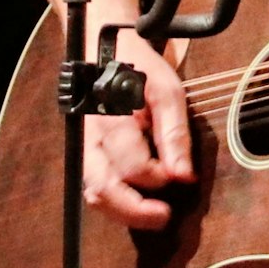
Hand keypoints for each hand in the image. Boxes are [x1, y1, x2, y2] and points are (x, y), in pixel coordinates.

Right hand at [81, 31, 195, 229]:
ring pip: (94, 193)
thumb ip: (174, 135)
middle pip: (104, 190)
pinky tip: (137, 203)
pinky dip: (114, 202)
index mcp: (112, 121)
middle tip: (165, 217)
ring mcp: (84, 147)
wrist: (104, 49)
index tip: (182, 176)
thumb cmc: (139, 69)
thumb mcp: (167, 92)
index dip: (159, 178)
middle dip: (135, 212)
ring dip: (123, 212)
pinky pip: (93, 186)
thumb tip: (184, 176)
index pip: (134, 167)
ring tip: (153, 215)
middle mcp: (91, 140)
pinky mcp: (85, 152)